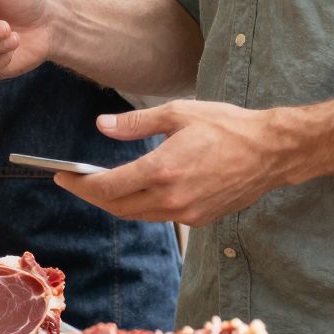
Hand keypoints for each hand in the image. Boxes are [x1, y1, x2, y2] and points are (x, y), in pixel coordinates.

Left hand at [53, 100, 286, 225]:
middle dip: (92, 195)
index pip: (107, 187)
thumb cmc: (228, 127)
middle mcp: (172, 198)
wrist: (272, 152)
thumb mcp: (178, 113)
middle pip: (117, 206)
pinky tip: (137, 188)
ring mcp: (186, 213)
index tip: (61, 176)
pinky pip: (160, 216)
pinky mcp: (200, 219)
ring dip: (115, 203)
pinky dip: (142, 205)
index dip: (79, 184)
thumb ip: (136, 123)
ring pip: (138, 215)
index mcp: (162, 170)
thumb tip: (102, 126)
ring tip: (100, 185)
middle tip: (74, 182)